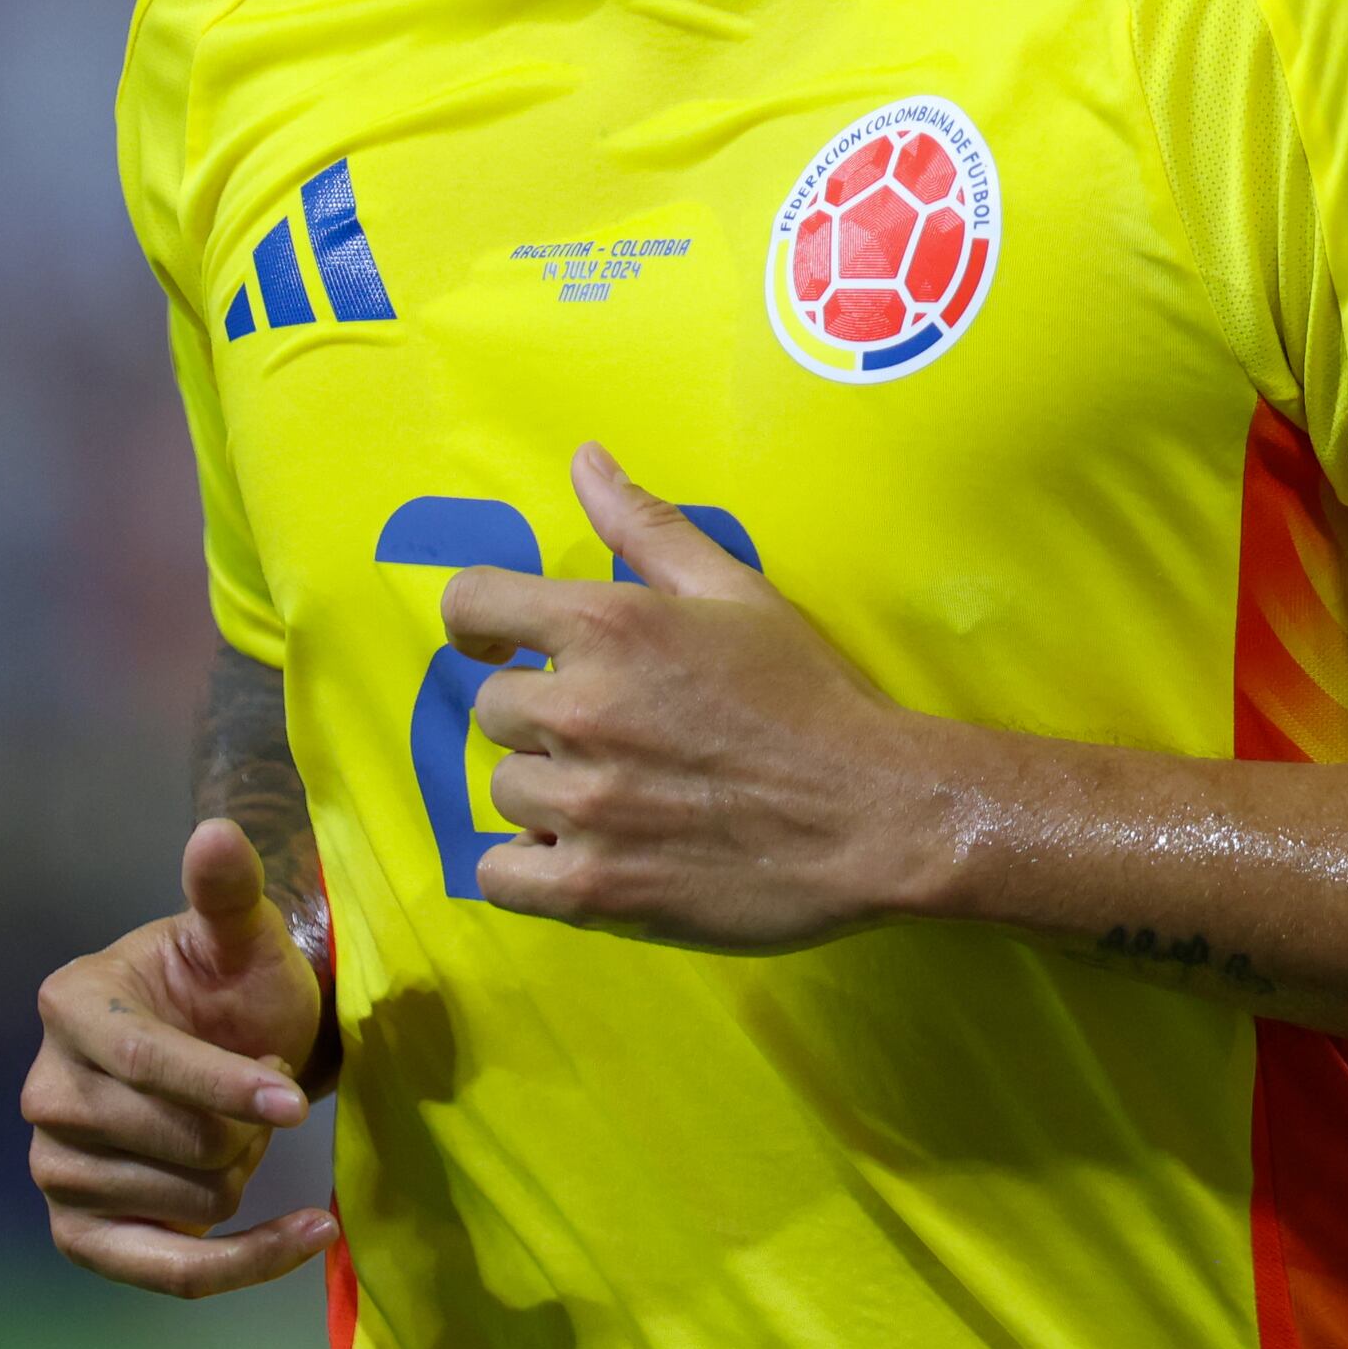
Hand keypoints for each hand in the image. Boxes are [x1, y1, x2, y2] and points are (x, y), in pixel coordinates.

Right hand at [23, 818, 335, 1295]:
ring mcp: (55, 1170)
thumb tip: (217, 832)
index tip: (294, 1104)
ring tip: (238, 1128)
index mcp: (71, 1005)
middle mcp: (46, 1091)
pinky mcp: (82, 1237)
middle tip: (260, 1093)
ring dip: (243, 1172)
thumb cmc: (231, 988)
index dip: (225, 1085)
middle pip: (179, 1143)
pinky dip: (250, 1261)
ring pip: (192, 1204)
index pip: (148, 1061)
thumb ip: (228, 890)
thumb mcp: (241, 936)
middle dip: (246, 1126)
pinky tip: (307, 1232)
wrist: (224, 1053)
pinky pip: (175, 1275)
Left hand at [443, 443, 961, 951]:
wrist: (875, 816)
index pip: (472, 602)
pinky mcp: (594, 887)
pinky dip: (531, 870)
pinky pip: (501, 876)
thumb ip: (647, 526)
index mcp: (609, 624)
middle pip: (495, 709)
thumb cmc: (810, 697)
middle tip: (618, 735)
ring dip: (550, 795)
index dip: (479, 622)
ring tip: (624, 797)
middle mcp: (580, 709)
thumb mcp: (736, 591)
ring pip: (506, 791)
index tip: (501, 644)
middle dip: (544, 718)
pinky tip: (590, 854)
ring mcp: (584, 804)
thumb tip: (584, 460)